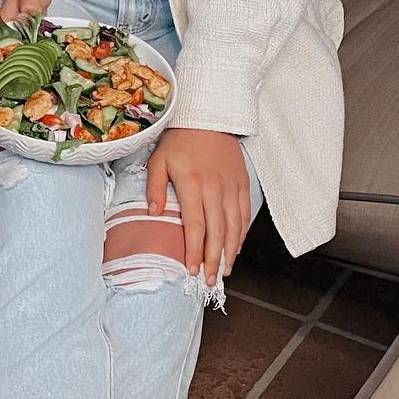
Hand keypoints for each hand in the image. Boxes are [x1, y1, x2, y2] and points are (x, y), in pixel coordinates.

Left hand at [147, 128, 251, 286]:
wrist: (208, 118)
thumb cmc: (180, 140)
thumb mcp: (158, 160)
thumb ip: (154, 188)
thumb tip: (153, 213)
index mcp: (191, 184)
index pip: (194, 226)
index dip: (193, 250)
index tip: (190, 269)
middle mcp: (214, 188)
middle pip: (217, 231)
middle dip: (213, 259)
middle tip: (209, 280)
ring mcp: (231, 187)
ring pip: (234, 226)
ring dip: (230, 252)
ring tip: (224, 271)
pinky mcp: (242, 184)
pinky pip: (245, 214)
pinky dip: (241, 234)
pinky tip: (235, 248)